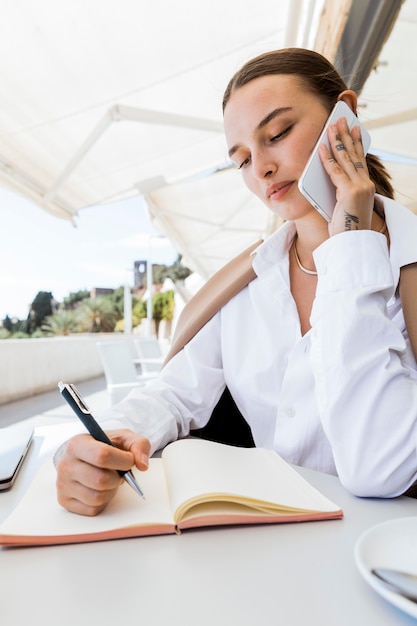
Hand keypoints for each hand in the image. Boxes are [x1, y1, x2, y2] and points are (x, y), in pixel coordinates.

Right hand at [55, 429, 149, 515]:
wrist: (85, 455)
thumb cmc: (105, 446)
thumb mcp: (123, 438)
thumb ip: (138, 445)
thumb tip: (142, 465)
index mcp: (77, 444)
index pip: (102, 456)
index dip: (122, 460)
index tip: (129, 460)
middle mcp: (65, 464)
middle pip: (100, 480)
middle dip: (118, 478)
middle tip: (119, 472)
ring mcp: (63, 484)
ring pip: (97, 497)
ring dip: (112, 490)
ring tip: (110, 479)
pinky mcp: (65, 501)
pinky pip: (93, 509)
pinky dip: (104, 501)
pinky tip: (101, 489)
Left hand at [319, 116, 374, 236]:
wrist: (351, 243)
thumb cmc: (345, 228)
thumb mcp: (343, 205)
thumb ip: (339, 191)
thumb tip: (327, 179)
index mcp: (365, 186)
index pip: (361, 159)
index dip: (356, 142)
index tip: (354, 128)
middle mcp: (365, 184)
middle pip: (354, 154)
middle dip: (346, 135)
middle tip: (340, 119)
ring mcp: (359, 188)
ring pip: (346, 159)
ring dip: (337, 140)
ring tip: (330, 126)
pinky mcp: (349, 193)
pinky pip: (335, 171)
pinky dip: (326, 159)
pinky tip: (321, 148)